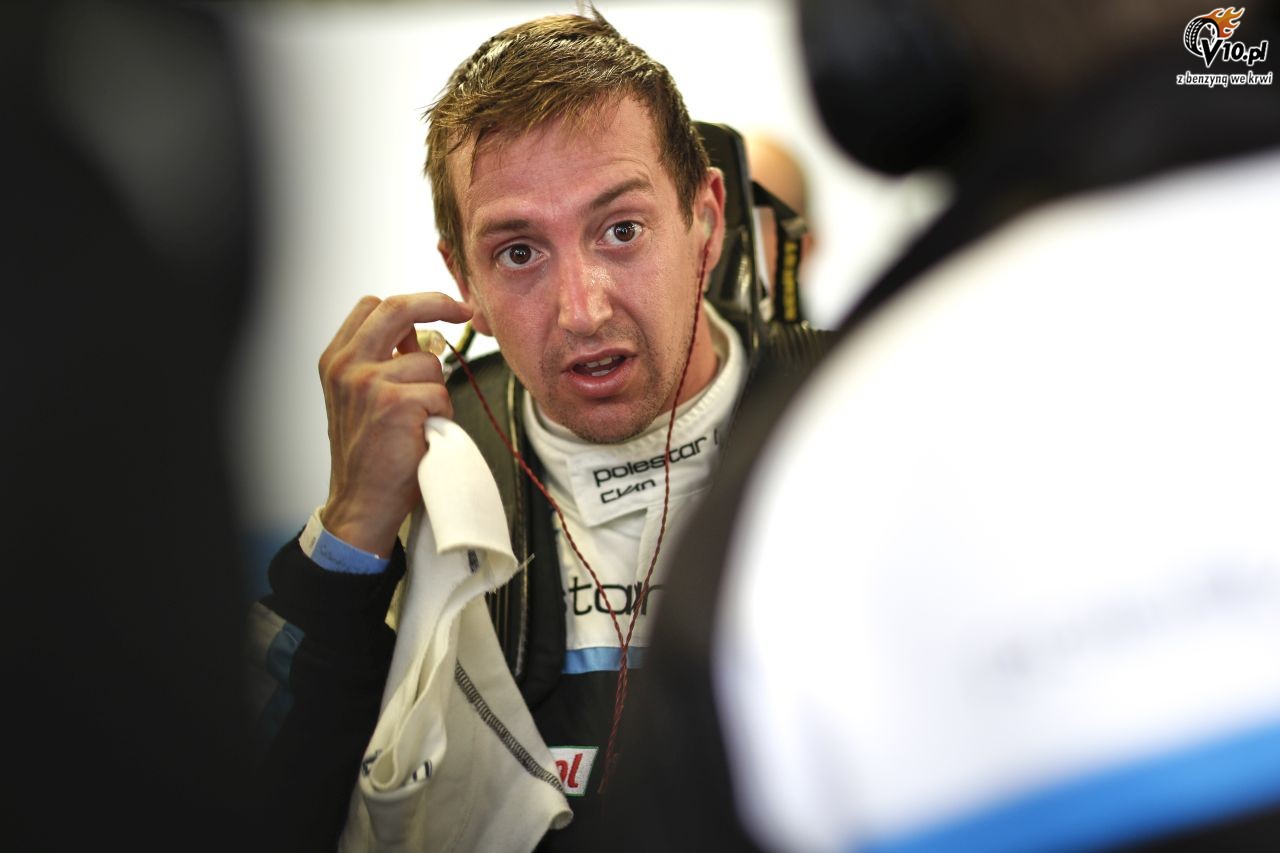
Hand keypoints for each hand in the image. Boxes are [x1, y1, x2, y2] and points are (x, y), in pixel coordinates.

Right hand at [317, 292, 472, 555]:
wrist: (362, 502)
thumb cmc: (369, 454)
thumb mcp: (363, 398)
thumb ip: (383, 361)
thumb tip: (417, 333)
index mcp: (335, 360)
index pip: (373, 306)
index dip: (413, 301)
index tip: (441, 306)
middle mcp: (346, 365)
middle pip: (398, 308)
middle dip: (438, 303)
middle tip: (464, 309)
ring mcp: (369, 382)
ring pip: (429, 362)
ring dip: (436, 391)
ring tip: (418, 422)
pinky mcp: (396, 403)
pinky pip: (440, 393)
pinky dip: (442, 415)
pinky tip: (422, 435)